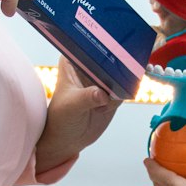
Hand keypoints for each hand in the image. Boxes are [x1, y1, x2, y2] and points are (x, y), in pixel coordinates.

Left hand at [34, 57, 122, 174]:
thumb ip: (87, 97)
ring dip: (122, 81)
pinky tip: (107, 106)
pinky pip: (124, 87)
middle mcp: (88, 67)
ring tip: (105, 100)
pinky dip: (123, 94)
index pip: (90, 46)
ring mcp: (101, 79)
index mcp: (73, 61)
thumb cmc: (60, 119)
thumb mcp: (71, 106)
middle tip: (123, 70)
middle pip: (110, 56)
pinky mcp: (112, 92)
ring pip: (120, 72)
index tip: (114, 49)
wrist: (68, 139)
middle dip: (118, 62)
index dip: (103, 46)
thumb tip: (102, 94)